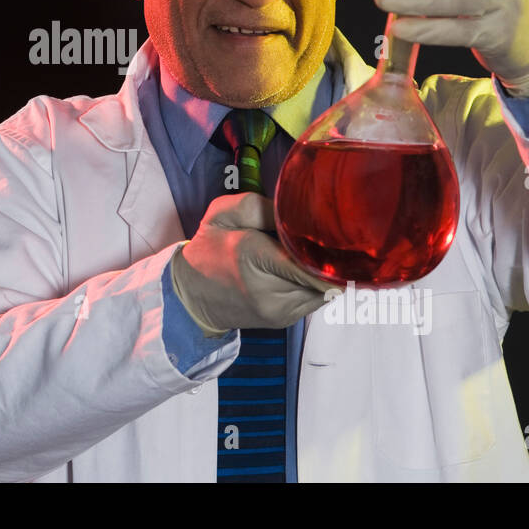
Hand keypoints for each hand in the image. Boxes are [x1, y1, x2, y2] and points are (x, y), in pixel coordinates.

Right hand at [169, 192, 341, 336]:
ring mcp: (280, 311)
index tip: (338, 234)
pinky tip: (303, 269)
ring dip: (324, 271)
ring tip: (313, 253)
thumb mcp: (223, 213)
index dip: (330, 250)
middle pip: (323, 275)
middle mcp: (270, 291)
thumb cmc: (209, 249)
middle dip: (329, 256)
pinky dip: (316, 283)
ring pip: (325, 289)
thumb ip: (262, 207)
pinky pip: (317, 298)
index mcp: (253, 257)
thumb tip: (302, 214)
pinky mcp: (286, 320)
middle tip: (328, 236)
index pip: (307, 262)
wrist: (190, 295)